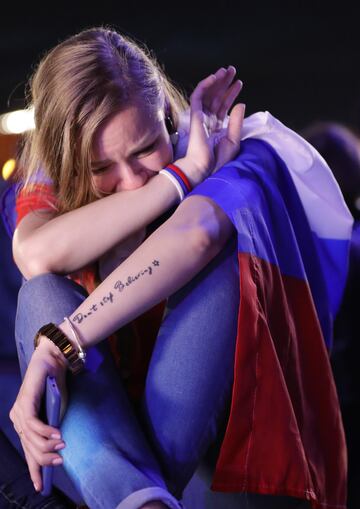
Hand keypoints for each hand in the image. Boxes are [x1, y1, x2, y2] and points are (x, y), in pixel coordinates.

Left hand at [9, 338, 67, 491]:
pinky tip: (57, 437)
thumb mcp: (58, 413)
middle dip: (43, 460)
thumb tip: (56, 450)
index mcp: (24, 423)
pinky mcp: (24, 403)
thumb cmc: (56, 386)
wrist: (54, 360)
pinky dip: (46, 432)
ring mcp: (19, 411)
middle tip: (60, 463)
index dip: (34, 469)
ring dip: (47, 446)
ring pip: (30, 439)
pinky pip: (33, 424)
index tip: (40, 486)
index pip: (28, 451)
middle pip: (29, 448)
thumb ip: (54, 429)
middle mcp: (18, 419)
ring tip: (62, 448)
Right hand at [174, 66, 244, 185]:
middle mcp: (208, 121)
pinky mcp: (194, 115)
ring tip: (226, 70)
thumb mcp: (233, 141)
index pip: (223, 107)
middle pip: (216, 97)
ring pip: (208, 94)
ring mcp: (200, 117)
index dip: (230, 94)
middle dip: (224, 84)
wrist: (203, 167)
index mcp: (216, 128)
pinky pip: (198, 96)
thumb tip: (241, 103)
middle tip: (232, 70)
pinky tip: (215, 77)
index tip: (239, 84)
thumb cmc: (216, 160)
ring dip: (216, 81)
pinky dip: (205, 85)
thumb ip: (237, 122)